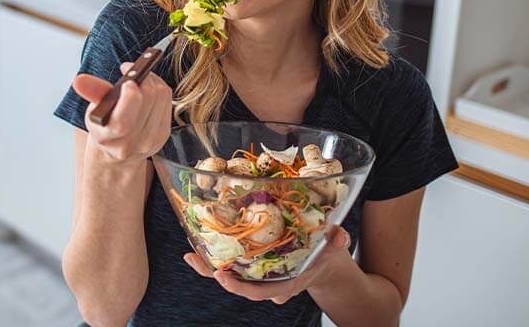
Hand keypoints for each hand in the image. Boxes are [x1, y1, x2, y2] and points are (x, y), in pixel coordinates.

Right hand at [73, 62, 171, 165]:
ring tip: (139, 77)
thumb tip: (79, 80)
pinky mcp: (163, 134)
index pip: (123, 121)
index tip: (128, 81)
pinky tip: (149, 86)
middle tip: (131, 70)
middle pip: (148, 100)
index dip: (129, 97)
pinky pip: (167, 100)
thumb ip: (91, 93)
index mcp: (107, 138)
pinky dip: (159, 87)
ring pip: (161, 96)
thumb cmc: (104, 126)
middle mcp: (130, 144)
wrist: (116, 153)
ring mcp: (150, 141)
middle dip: (142, 79)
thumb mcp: (94, 111)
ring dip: (152, 80)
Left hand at [183, 225, 350, 304]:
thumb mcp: (333, 248)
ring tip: (189, 254)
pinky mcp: (254, 263)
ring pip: (231, 275)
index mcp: (286, 283)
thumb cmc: (326, 254)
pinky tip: (200, 244)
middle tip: (195, 261)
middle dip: (214, 275)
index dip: (240, 287)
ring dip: (208, 265)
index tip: (223, 277)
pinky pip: (233, 262)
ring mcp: (259, 274)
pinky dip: (216, 254)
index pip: (260, 292)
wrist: (323, 259)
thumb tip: (339, 236)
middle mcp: (269, 282)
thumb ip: (336, 243)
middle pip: (238, 284)